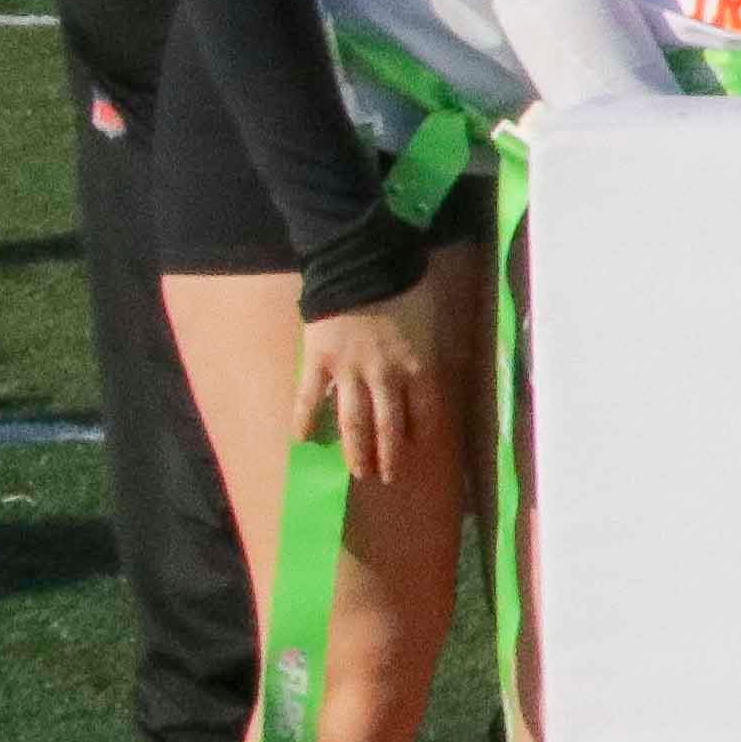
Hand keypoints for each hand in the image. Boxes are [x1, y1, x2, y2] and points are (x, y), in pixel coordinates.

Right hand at [293, 293, 444, 492]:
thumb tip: (439, 366)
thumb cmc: (403, 286)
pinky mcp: (318, 362)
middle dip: (388, 455)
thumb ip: (431, 347)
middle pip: (388, 426)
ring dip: (355, 450)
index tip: (415, 450)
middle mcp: (385, 377)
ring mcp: (349, 371)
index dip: (419, 434)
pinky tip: (301, 440)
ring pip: (353, 421)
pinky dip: (304, 420)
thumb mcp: (431, 320)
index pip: (422, 412)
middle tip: (385, 477)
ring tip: (356, 472)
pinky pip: (308, 398)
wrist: (362, 264)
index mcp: (417, 366)